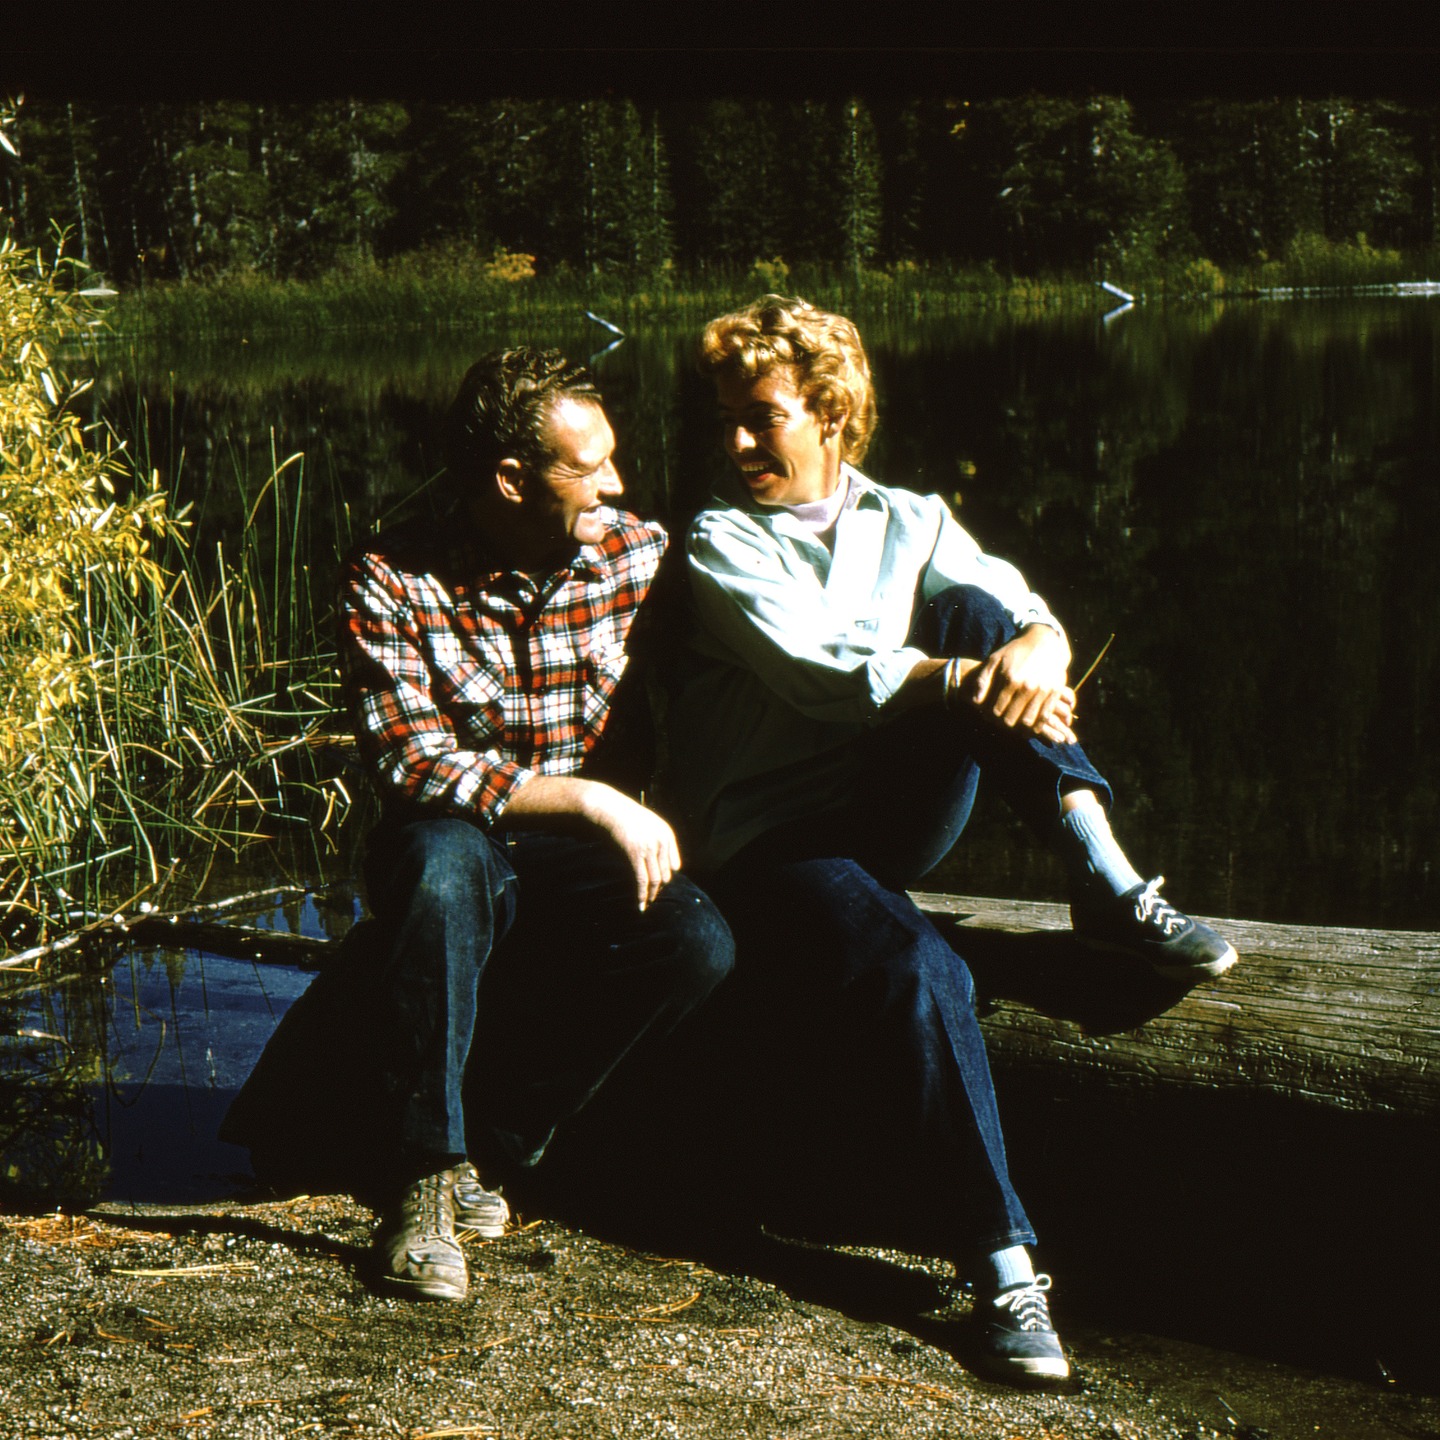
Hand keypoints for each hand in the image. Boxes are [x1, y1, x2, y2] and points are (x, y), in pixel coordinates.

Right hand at [585, 788, 682, 910]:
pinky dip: (641, 895)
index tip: (659, 887)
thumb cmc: (626, 818)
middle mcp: (661, 841)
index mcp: (667, 834)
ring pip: (655, 879)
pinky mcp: (634, 854)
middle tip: (652, 898)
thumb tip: (665, 866)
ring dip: (651, 895)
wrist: (608, 808)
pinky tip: (640, 905)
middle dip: (659, 888)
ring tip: (647, 904)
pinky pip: (641, 879)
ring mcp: (648, 847)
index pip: (674, 865)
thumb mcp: (648, 826)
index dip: (666, 877)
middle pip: (665, 874)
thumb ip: (657, 842)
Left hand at [966, 626, 1077, 743]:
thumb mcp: (994, 659)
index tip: (989, 717)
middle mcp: (1027, 686)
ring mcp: (1043, 690)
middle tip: (1000, 723)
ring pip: (1027, 722)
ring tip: (1014, 727)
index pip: (996, 710)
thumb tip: (975, 701)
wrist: (1044, 642)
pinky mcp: (1055, 692)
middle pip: (1011, 719)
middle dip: (1003, 724)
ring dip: (1019, 729)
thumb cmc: (1016, 651)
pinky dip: (1036, 726)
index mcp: (1010, 679)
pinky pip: (1045, 717)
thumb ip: (982, 679)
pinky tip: (1029, 728)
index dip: (991, 717)